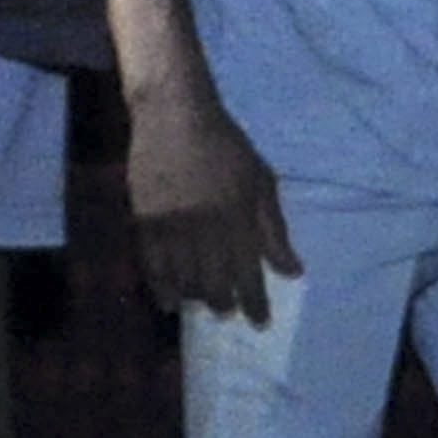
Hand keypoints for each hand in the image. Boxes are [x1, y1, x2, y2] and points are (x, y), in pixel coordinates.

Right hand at [122, 72, 293, 321]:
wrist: (174, 114)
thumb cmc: (226, 147)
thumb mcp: (261, 182)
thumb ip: (274, 230)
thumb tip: (293, 272)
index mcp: (239, 215)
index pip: (250, 272)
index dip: (256, 302)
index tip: (261, 323)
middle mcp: (207, 225)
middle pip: (215, 281)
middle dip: (225, 304)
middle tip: (229, 312)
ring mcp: (173, 223)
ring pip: (184, 277)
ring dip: (196, 298)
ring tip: (204, 306)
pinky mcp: (145, 219)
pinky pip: (152, 264)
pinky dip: (161, 288)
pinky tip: (169, 303)